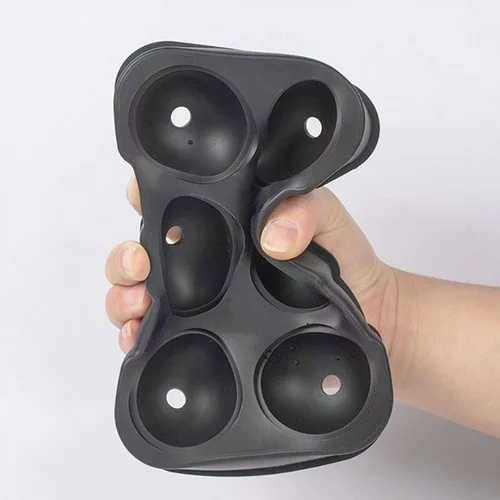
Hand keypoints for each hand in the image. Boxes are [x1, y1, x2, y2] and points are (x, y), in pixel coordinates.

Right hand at [105, 176, 398, 356]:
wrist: (367, 315)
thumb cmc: (346, 260)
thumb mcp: (328, 219)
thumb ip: (305, 208)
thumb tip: (270, 235)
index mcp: (228, 221)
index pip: (178, 201)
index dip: (150, 193)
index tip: (139, 196)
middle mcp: (208, 259)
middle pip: (147, 250)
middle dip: (127, 255)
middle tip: (138, 264)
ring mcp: (203, 299)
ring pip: (143, 292)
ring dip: (123, 295)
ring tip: (135, 304)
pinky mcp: (208, 333)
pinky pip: (158, 333)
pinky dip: (137, 335)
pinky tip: (137, 338)